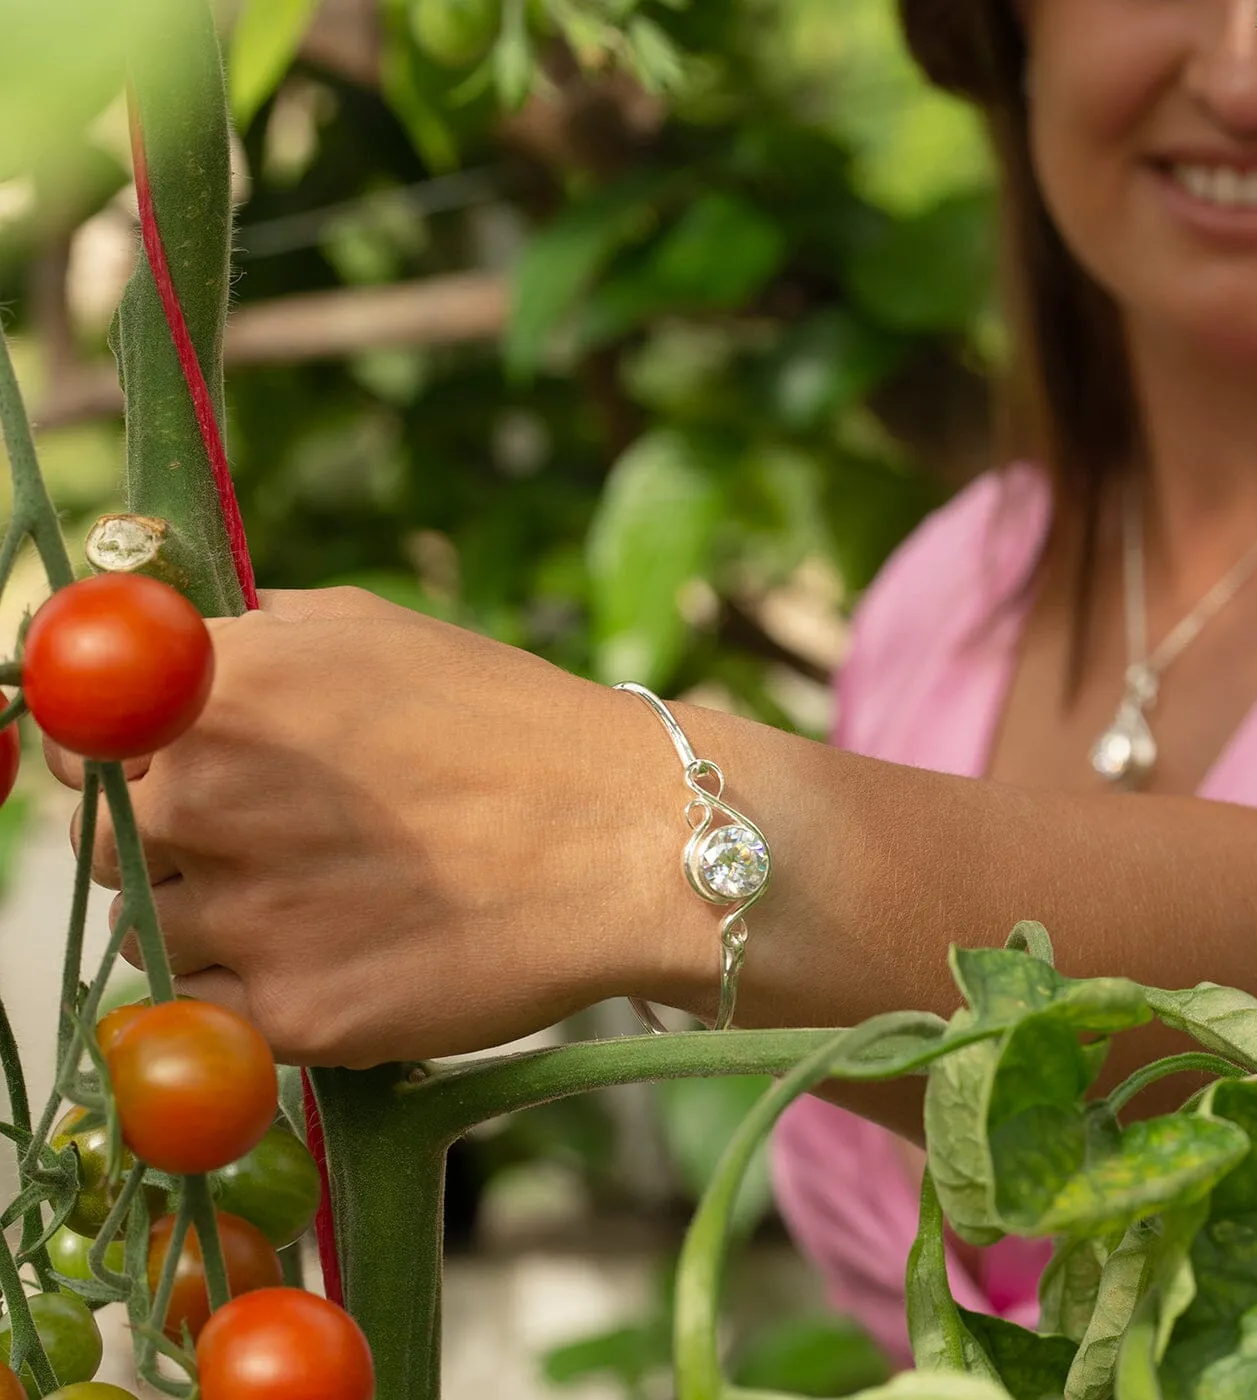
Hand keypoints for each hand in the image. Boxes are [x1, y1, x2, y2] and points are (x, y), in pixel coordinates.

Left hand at [46, 588, 692, 1067]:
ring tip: (323, 899)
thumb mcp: (372, 627)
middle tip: (275, 842)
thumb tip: (146, 646)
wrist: (629, 839)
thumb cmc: (508, 724)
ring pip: (155, 935)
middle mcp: (215, 796)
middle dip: (172, 846)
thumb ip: (244, 633)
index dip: (119, 764)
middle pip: (104, 848)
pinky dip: (248, 996)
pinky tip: (333, 954)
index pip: (78, 743)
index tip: (172, 776)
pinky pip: (209, 1014)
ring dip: (213, 922)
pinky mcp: (295, 1015)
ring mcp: (251, 912)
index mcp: (227, 688)